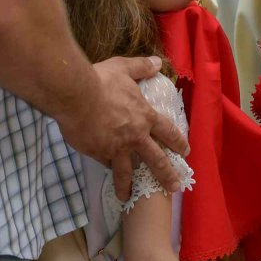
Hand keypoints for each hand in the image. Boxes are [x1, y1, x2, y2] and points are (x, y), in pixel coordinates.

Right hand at [65, 56, 189, 200]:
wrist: (75, 95)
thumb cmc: (101, 80)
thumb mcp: (123, 68)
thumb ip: (140, 67)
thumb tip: (157, 62)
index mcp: (144, 116)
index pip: (167, 132)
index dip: (178, 142)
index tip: (185, 152)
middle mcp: (135, 136)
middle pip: (156, 160)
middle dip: (167, 174)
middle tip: (175, 187)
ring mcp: (117, 147)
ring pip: (127, 172)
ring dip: (129, 186)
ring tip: (129, 198)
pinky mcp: (98, 153)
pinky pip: (104, 163)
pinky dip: (105, 167)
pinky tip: (104, 172)